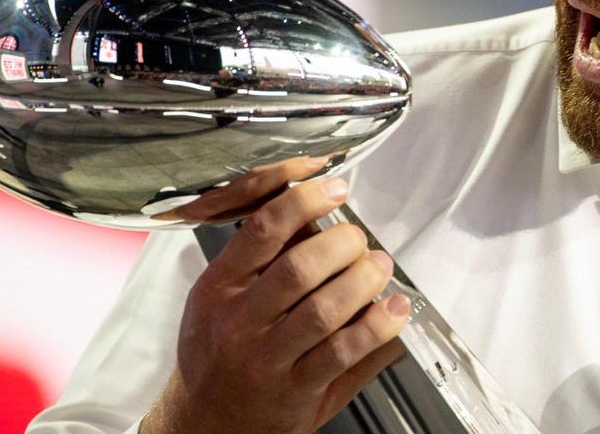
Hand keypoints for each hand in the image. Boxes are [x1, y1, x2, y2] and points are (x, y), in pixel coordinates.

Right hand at [141, 156, 410, 433]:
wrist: (205, 423)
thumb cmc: (217, 354)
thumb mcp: (219, 299)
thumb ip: (262, 260)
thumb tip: (318, 213)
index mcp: (218, 287)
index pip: (262, 230)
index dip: (304, 201)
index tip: (334, 188)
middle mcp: (239, 322)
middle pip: (299, 268)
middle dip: (342, 244)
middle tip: (359, 240)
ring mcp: (267, 360)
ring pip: (325, 310)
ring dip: (363, 281)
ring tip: (379, 267)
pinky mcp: (297, 392)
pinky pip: (343, 353)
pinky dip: (376, 327)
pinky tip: (394, 311)